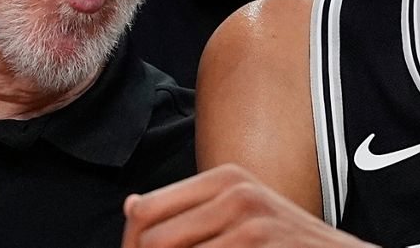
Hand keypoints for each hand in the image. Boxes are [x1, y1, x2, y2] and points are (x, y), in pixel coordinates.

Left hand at [121, 165, 374, 247]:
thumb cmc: (288, 244)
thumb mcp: (243, 214)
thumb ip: (191, 210)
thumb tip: (131, 205)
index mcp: (225, 178)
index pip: (144, 210)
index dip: (131, 244)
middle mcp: (235, 191)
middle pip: (151, 238)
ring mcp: (250, 220)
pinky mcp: (260, 243)